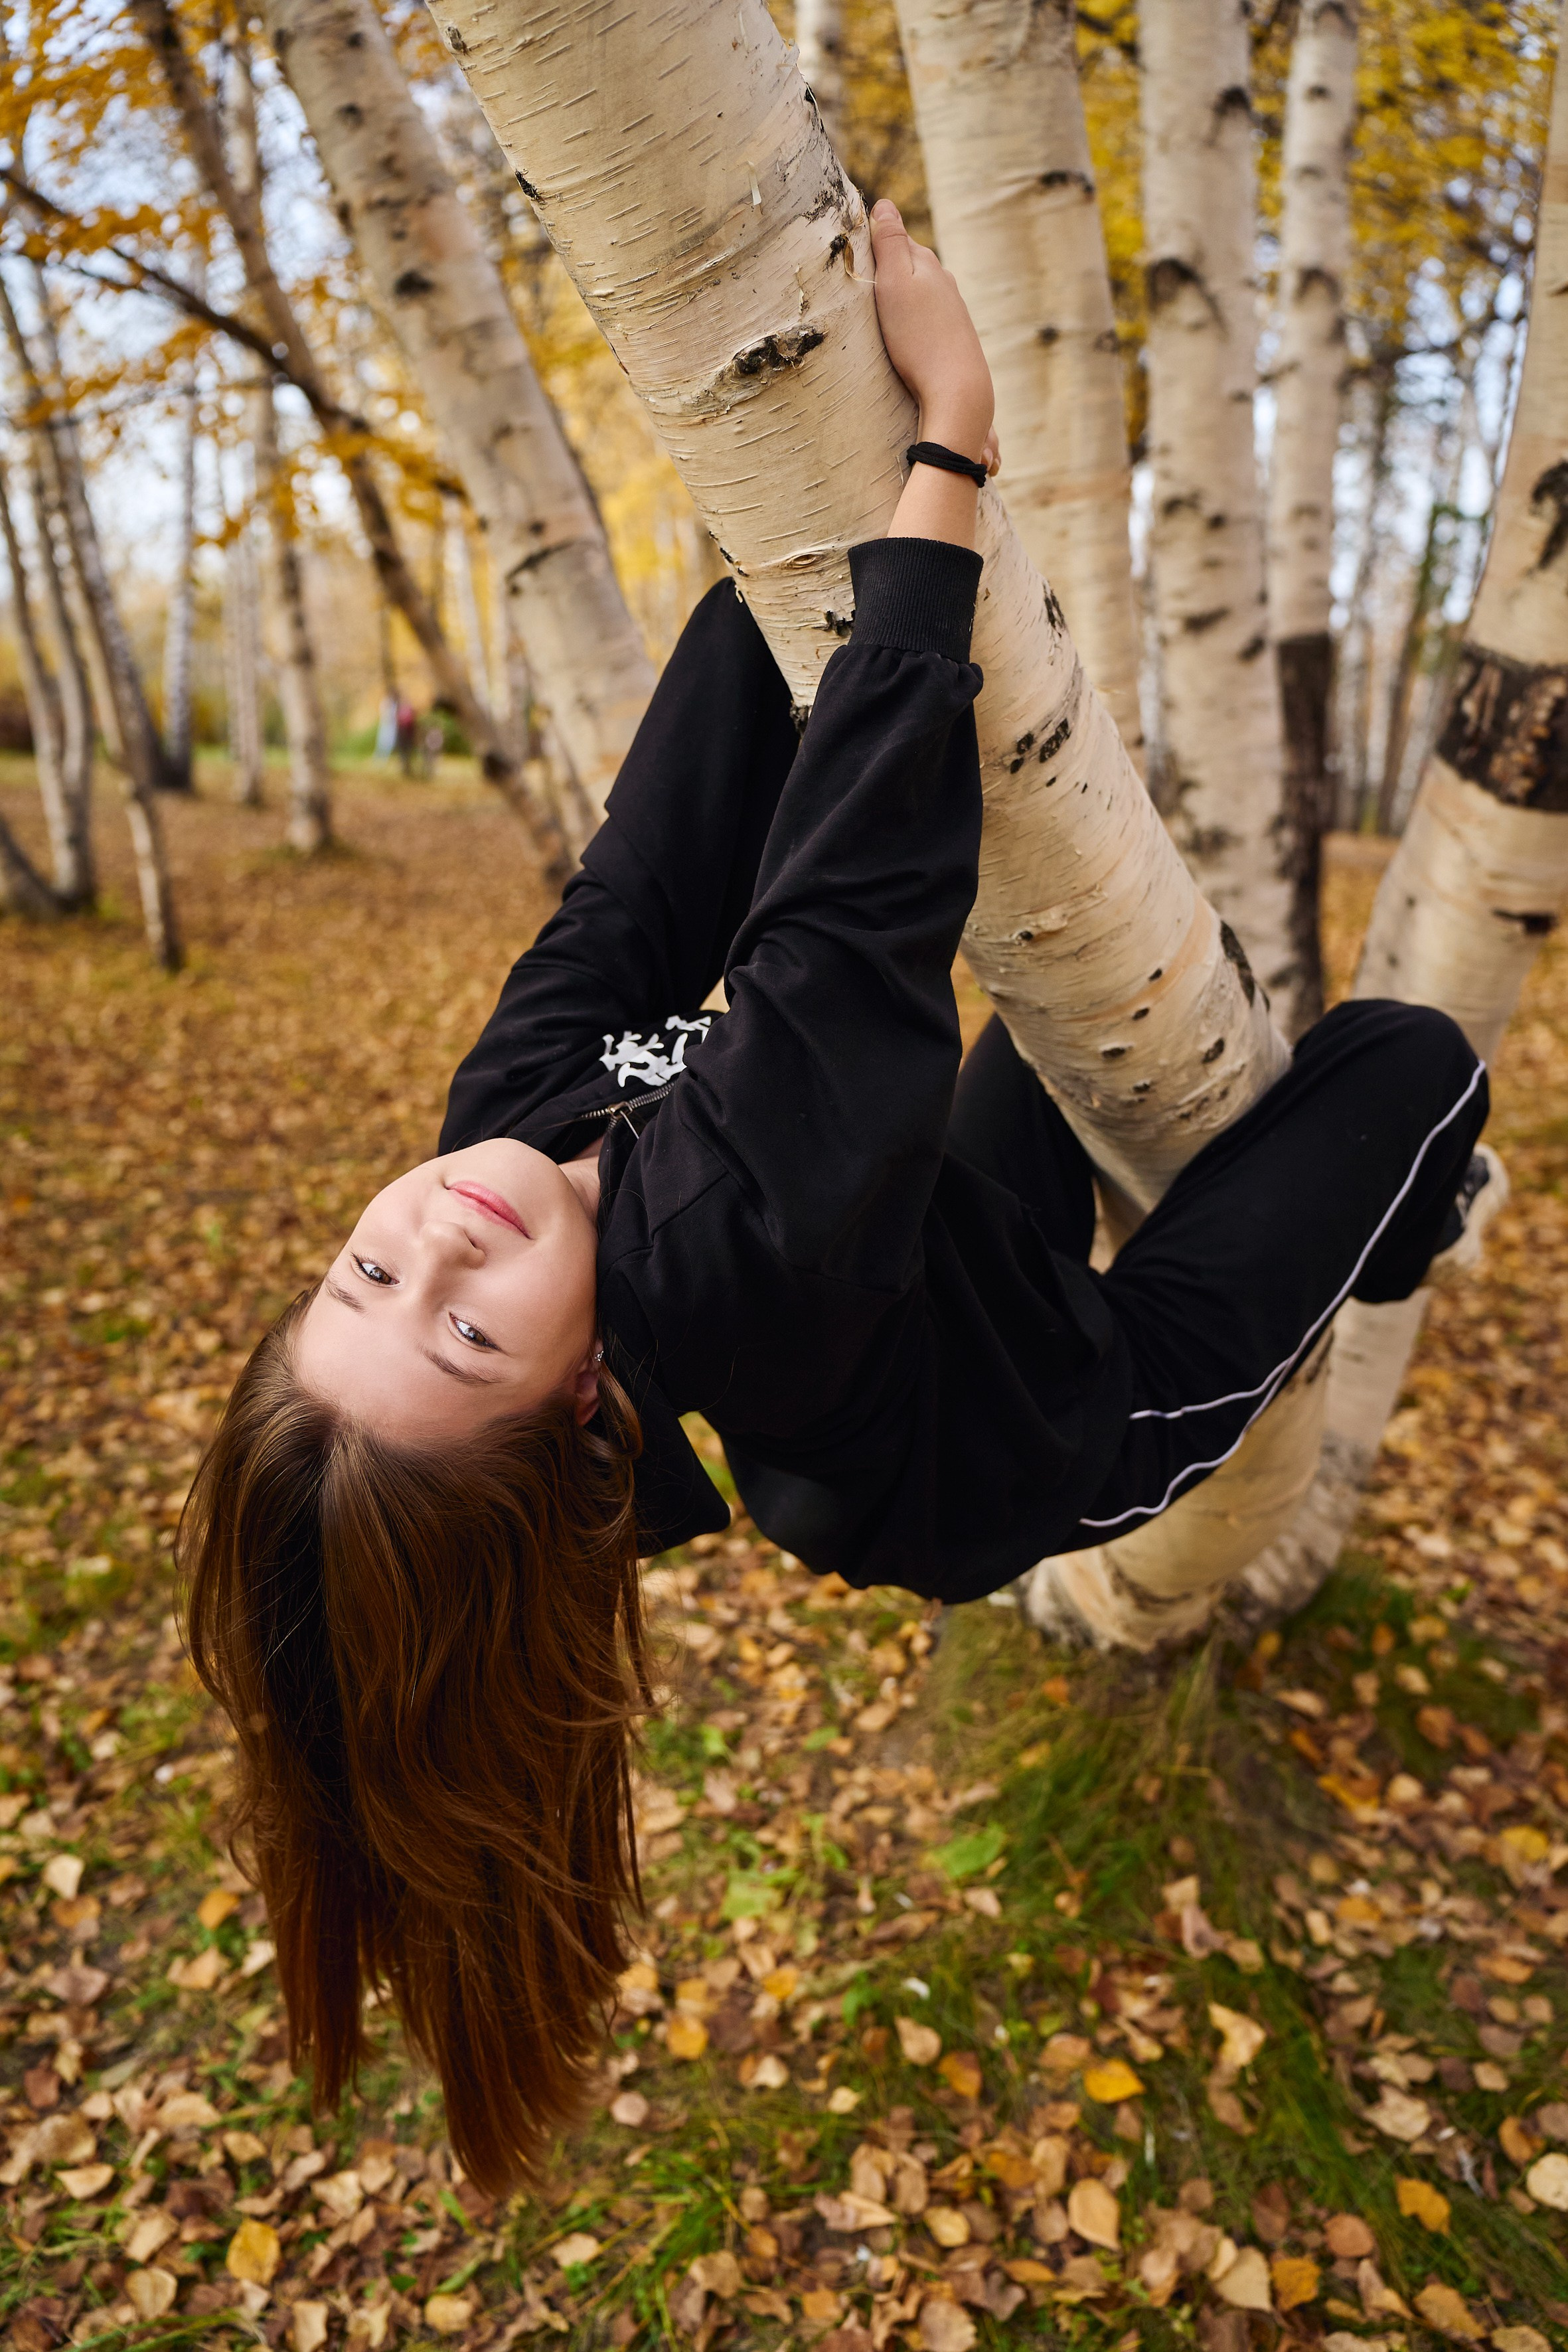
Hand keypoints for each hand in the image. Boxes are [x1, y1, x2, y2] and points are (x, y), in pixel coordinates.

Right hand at [870, 199, 996, 470]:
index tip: (850, 258)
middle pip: (909, 266)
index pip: (895, 238)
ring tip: (880, 316)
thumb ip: (889, 243)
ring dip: (901, 299)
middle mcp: (944, 281)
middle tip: (859, 287)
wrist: (957, 390)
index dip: (871, 245)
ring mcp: (953, 310)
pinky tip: (905, 339)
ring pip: (919, 295)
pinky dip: (914, 323)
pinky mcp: (955, 337)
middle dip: (886, 271)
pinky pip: (927, 320)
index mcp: (926, 263)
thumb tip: (885, 204)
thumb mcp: (895, 284)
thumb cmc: (918, 339)